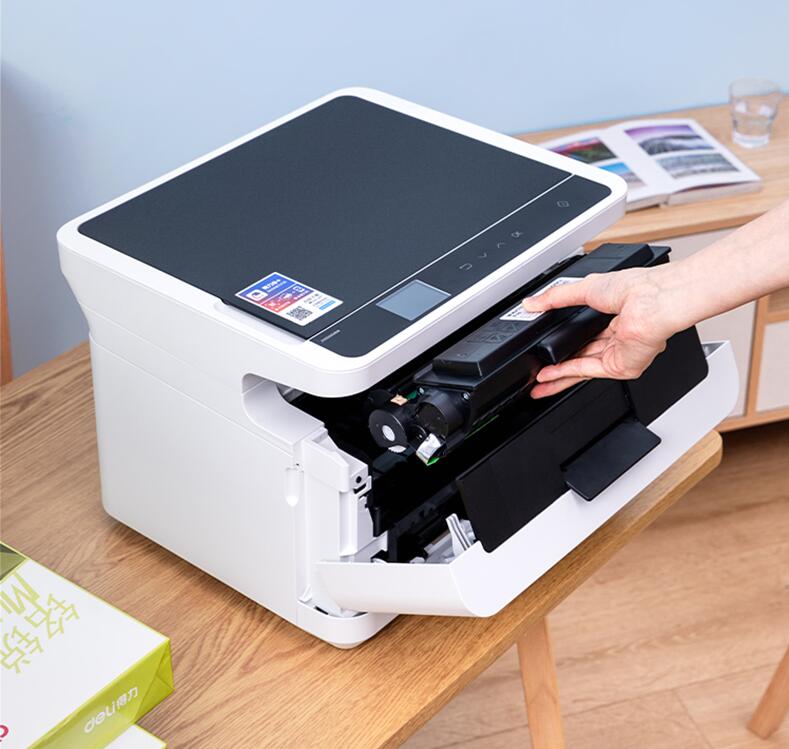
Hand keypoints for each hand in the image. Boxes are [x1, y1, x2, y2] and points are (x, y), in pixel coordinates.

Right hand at [522, 266, 679, 397]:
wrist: (652, 302)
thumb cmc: (635, 288)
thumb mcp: (584, 288)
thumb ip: (555, 298)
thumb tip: (531, 303)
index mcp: (616, 317)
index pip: (586, 335)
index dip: (565, 341)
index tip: (546, 346)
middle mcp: (620, 338)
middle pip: (582, 356)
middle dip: (559, 365)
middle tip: (539, 371)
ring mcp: (620, 354)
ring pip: (582, 368)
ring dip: (559, 374)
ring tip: (538, 379)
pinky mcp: (620, 367)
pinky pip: (587, 371)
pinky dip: (566, 373)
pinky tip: (549, 376)